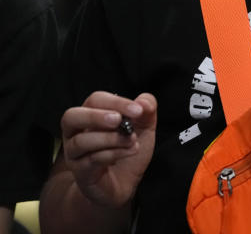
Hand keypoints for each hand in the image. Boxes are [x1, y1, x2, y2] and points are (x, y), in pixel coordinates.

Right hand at [60, 91, 157, 207]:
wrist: (122, 184)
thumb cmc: (127, 150)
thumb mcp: (144, 127)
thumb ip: (147, 111)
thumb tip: (143, 101)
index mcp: (91, 115)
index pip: (95, 100)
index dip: (116, 102)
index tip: (138, 110)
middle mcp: (77, 133)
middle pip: (71, 116)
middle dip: (95, 116)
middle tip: (118, 120)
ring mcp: (76, 154)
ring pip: (80, 141)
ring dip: (110, 138)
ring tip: (131, 140)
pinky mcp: (81, 172)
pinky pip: (90, 160)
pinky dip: (113, 154)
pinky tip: (130, 151)